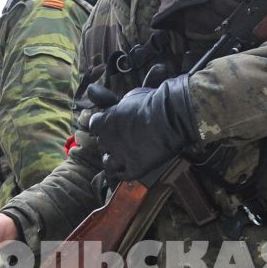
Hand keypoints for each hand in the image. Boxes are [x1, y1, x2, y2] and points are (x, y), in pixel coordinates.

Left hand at [83, 74, 197, 180]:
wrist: (172, 116)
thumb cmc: (152, 102)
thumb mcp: (128, 96)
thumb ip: (111, 100)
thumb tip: (95, 91)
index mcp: (104, 122)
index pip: (94, 127)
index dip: (103, 127)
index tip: (112, 126)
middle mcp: (107, 140)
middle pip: (102, 145)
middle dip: (110, 143)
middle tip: (124, 140)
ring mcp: (120, 156)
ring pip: (108, 163)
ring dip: (114, 160)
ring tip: (126, 156)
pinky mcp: (133, 169)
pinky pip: (122, 175)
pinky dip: (124, 172)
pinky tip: (132, 167)